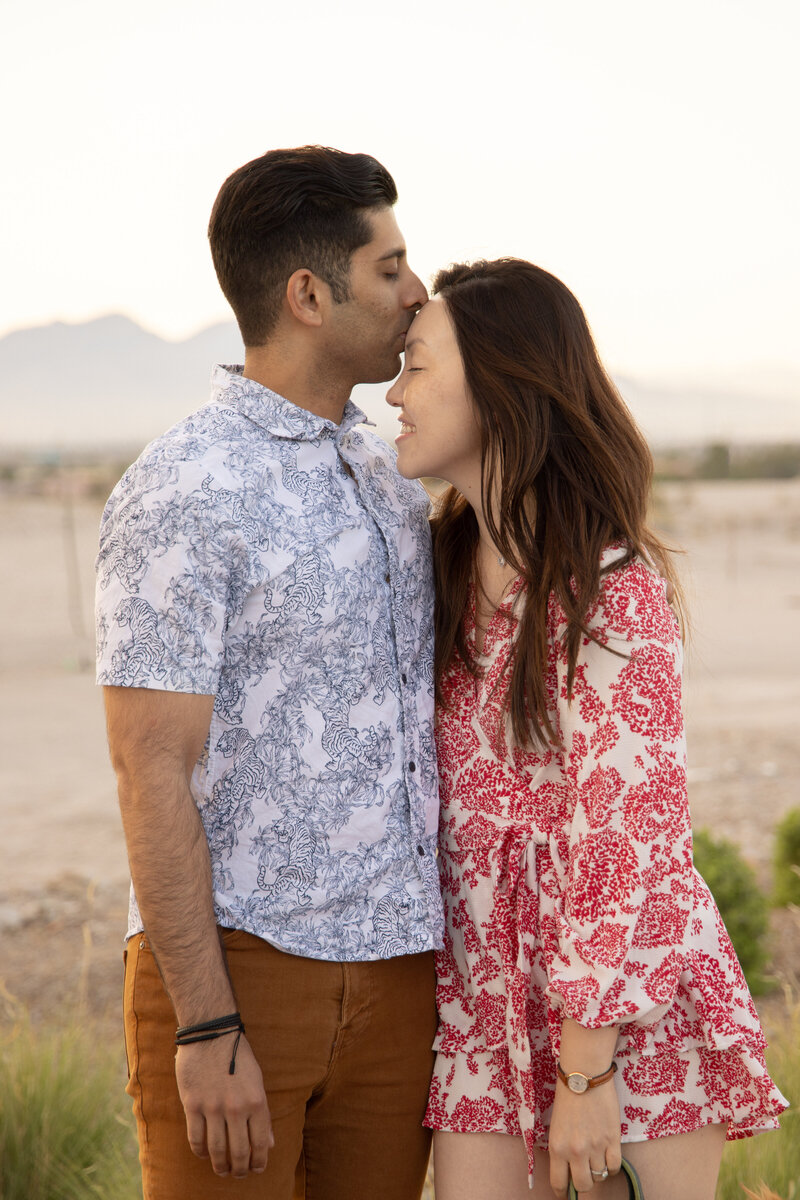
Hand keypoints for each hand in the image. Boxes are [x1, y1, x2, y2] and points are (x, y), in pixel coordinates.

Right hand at [176, 1034, 273, 1177]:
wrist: (211, 1033)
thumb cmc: (237, 1056)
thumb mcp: (257, 1081)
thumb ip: (262, 1113)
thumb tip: (270, 1142)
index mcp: (257, 1101)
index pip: (261, 1143)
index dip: (260, 1161)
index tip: (257, 1169)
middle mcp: (236, 1108)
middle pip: (239, 1152)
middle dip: (240, 1169)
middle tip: (238, 1175)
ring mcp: (213, 1107)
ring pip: (217, 1150)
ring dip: (221, 1166)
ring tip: (222, 1170)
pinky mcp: (193, 1104)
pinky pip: (196, 1138)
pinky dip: (200, 1152)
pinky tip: (204, 1154)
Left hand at [548, 1078, 621, 1196]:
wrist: (584, 1076)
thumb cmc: (567, 1097)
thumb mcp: (556, 1126)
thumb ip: (561, 1149)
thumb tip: (568, 1170)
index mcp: (557, 1147)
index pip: (559, 1183)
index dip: (563, 1192)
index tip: (566, 1191)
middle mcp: (575, 1151)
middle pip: (583, 1186)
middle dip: (583, 1182)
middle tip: (584, 1172)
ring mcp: (595, 1146)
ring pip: (599, 1176)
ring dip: (598, 1170)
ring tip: (596, 1156)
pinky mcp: (612, 1140)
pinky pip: (614, 1167)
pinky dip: (611, 1166)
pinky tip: (607, 1156)